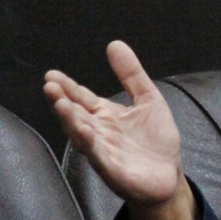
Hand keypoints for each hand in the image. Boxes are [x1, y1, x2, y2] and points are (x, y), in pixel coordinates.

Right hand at [44, 40, 181, 205]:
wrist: (169, 175)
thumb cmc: (157, 139)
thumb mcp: (148, 100)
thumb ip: (131, 75)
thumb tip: (115, 44)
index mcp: (105, 115)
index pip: (82, 98)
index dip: (68, 87)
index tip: (52, 75)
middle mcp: (99, 132)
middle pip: (76, 114)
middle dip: (62, 101)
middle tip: (50, 86)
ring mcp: (103, 151)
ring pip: (82, 134)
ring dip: (71, 120)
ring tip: (61, 104)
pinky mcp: (113, 170)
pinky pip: (99, 156)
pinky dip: (91, 144)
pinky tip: (84, 132)